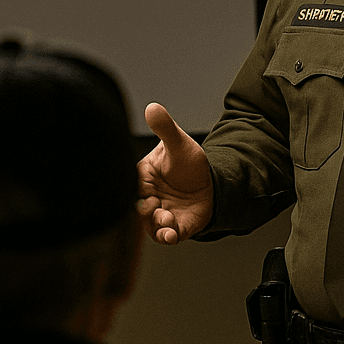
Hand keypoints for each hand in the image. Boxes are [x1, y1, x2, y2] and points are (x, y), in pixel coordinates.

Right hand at [136, 103, 212, 244]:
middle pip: (137, 208)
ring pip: (150, 225)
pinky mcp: (173, 228)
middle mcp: (147, 198)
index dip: (135, 190)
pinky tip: (171, 233)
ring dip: (157, 223)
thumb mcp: (180, 143)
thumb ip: (165, 128)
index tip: (143, 191)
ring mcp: (159, 215)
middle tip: (153, 204)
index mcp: (143, 177)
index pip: (131, 184)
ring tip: (167, 216)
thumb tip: (152, 107)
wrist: (212, 185)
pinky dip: (166, 236)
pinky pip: (164, 236)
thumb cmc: (190, 164)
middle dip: (144, 210)